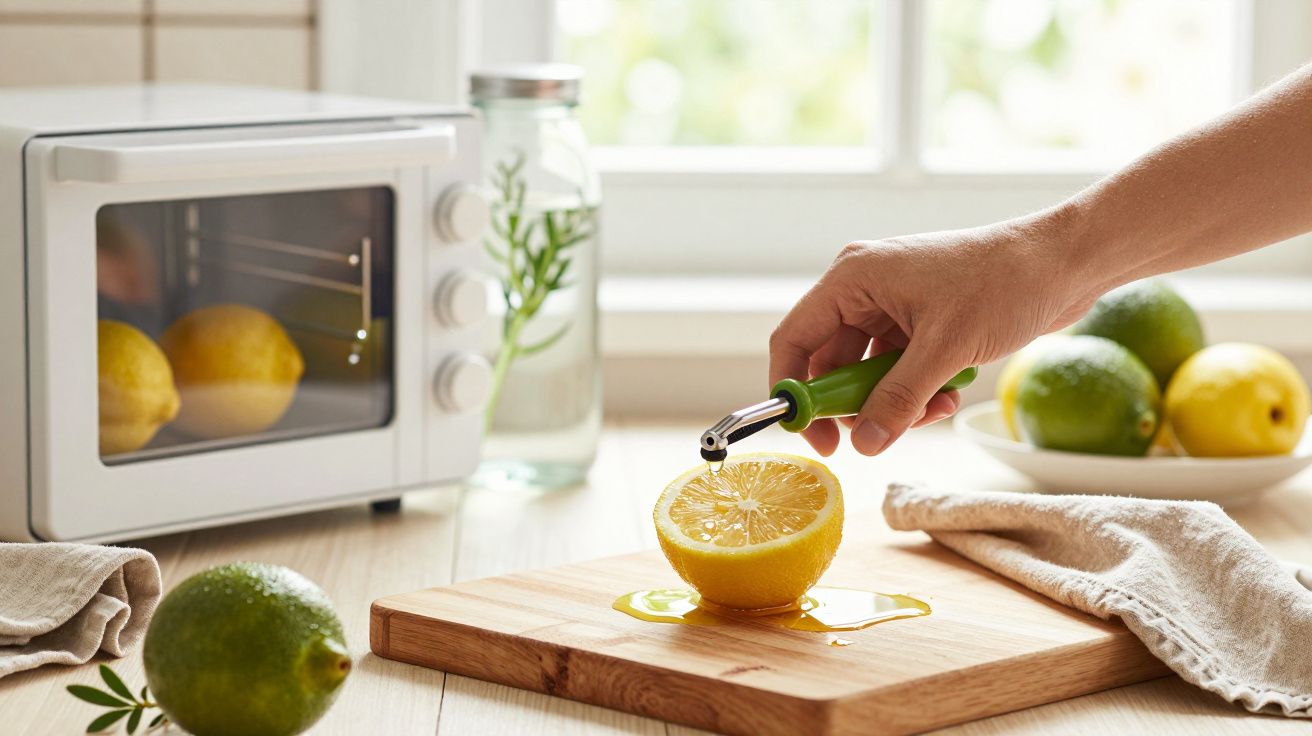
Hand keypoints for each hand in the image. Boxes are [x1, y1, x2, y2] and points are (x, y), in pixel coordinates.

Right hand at [769, 209, 1099, 455]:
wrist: (1065, 262)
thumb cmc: (1004, 283)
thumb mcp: (945, 349)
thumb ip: (899, 398)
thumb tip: (865, 444)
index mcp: (854, 278)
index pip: (795, 339)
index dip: (794, 390)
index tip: (811, 434)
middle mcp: (865, 289)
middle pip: (830, 362)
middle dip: (855, 404)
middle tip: (874, 438)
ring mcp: (893, 305)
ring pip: (867, 372)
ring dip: (894, 402)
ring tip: (932, 411)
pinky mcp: (920, 321)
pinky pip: (898, 369)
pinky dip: (917, 391)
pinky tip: (947, 398)